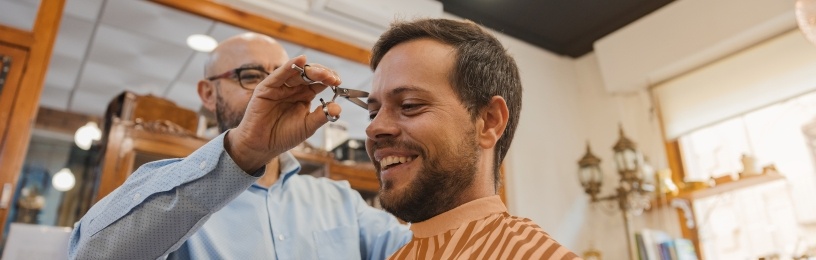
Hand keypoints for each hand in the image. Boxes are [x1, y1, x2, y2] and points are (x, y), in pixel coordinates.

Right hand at [225, 56, 341, 171]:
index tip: (338, 82)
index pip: (319, 82)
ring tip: (322, 73)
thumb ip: (321, 116)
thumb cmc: (283, 136)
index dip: (329, 80)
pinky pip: (279, 75)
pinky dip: (290, 66)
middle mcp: (293, 88)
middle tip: (332, 78)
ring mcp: (280, 86)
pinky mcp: (267, 88)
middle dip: (323, 74)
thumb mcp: (307, 126)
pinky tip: (300, 60)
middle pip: (310, 74)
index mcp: (304, 96)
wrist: (261, 146)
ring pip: (297, 72)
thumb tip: (338, 107)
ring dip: (311, 70)